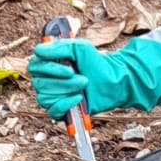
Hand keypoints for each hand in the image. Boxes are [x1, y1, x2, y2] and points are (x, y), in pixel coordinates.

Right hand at [28, 37, 160, 118]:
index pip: (35, 65)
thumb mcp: (82, 48)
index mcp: (54, 62)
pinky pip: (57, 114)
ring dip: (65, 93)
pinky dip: (66, 110)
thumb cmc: (105, 61)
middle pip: (39, 83)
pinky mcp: (72, 110)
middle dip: (60, 81)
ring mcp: (61, 94)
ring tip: (85, 89)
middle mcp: (54, 79)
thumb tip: (41, 47)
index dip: (46, 67)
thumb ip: (61, 46)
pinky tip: (80, 105)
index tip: (67, 65)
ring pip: (46, 98)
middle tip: (81, 79)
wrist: (124, 78)